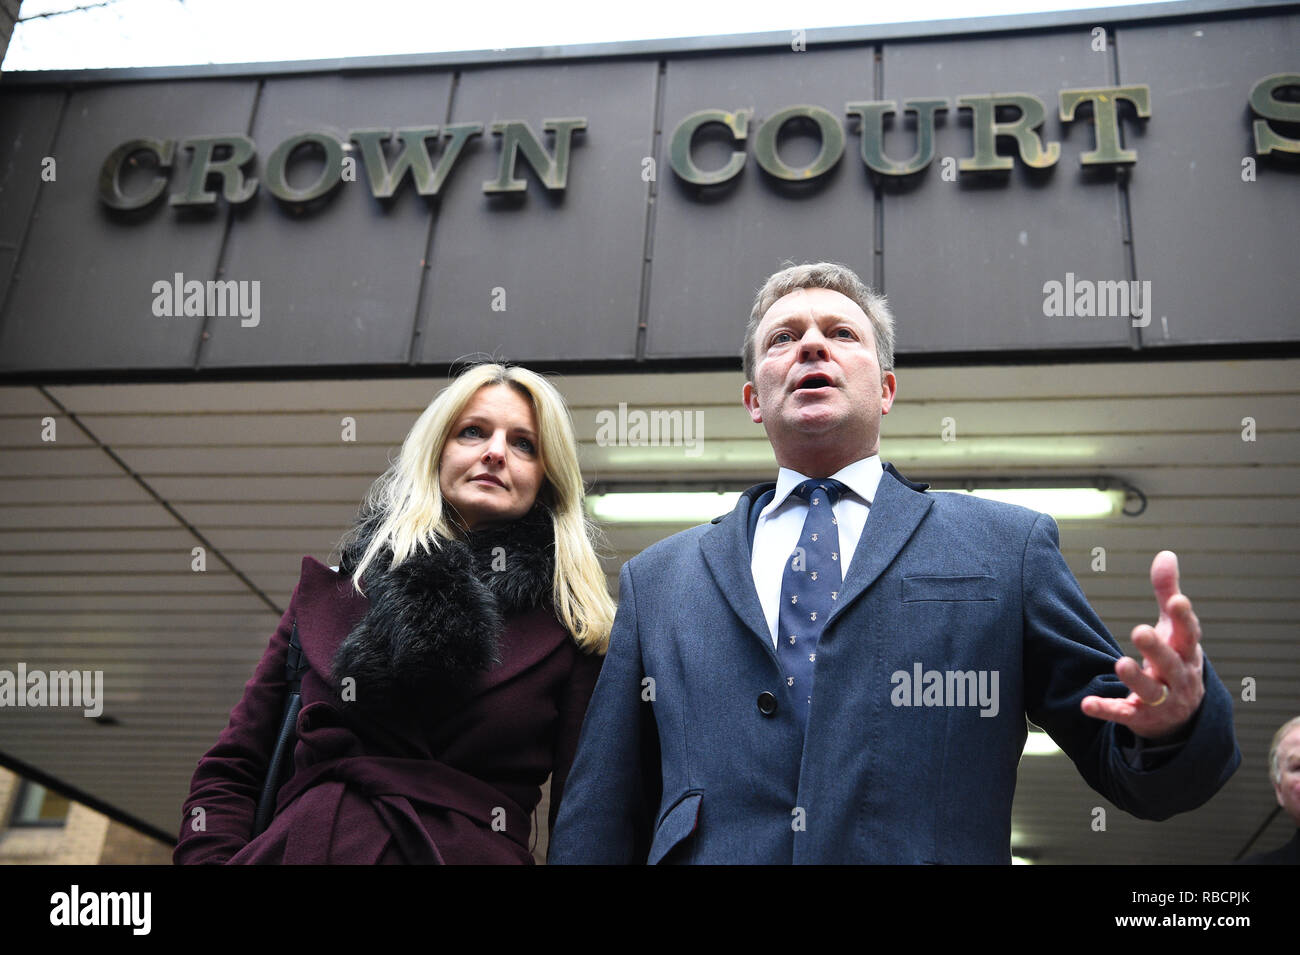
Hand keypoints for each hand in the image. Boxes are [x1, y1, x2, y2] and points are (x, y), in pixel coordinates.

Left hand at [1080, 550, 1204, 739]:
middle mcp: (1178, 677)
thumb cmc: (1175, 660)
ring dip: (1135, 678)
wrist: (1183, 717)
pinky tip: (1087, 704)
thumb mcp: (1173, 628)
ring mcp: (1161, 701)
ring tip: (1120, 664)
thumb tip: (1165, 554)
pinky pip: (1124, 714)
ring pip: (1151, 691)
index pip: (1189, 634)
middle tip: (1140, 630)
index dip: (1184, 618)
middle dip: (1157, 648)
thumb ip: (1167, 592)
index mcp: (1187, 652)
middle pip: (1171, 663)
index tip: (1178, 600)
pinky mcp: (1140, 718)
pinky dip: (1107, 709)